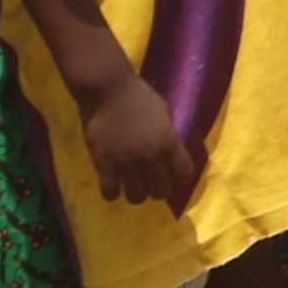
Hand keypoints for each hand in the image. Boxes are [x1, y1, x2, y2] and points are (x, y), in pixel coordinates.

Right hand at [83, 66, 199, 216]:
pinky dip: (112, 193)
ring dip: (136, 194)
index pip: (184, 173)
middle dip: (159, 190)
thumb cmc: (139, 97)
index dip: (180, 178)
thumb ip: (168, 136)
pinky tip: (113, 185)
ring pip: (136, 197)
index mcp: (169, 141)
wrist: (108, 90)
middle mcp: (150, 155)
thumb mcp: (164, 114)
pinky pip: (110, 193)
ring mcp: (126, 162)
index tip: (174, 177)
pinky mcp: (103, 164)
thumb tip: (171, 154)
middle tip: (152, 184)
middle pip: (161, 191)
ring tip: (132, 186)